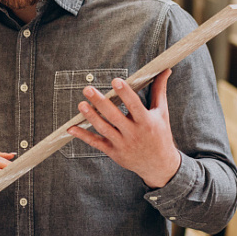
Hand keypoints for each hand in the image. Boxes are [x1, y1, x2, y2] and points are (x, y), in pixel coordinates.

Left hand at [67, 69, 180, 187]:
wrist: (159, 165)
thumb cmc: (160, 135)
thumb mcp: (162, 113)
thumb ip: (159, 91)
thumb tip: (165, 70)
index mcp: (146, 121)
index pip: (134, 105)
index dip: (125, 93)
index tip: (115, 81)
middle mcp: (134, 133)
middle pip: (114, 116)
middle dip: (100, 102)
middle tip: (88, 89)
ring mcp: (122, 144)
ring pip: (104, 129)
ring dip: (91, 117)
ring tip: (81, 104)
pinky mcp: (114, 152)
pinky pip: (96, 143)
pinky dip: (83, 136)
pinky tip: (71, 128)